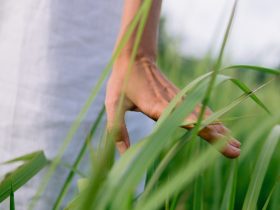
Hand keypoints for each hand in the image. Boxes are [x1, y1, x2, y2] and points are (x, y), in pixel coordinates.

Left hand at [105, 55, 240, 157]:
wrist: (135, 57)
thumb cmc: (122, 81)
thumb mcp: (114, 105)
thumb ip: (117, 130)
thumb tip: (123, 156)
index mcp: (155, 105)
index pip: (180, 118)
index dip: (198, 127)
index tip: (216, 138)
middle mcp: (171, 101)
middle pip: (198, 119)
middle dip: (217, 136)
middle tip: (236, 152)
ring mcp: (178, 97)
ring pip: (203, 114)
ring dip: (220, 129)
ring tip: (236, 144)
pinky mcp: (180, 95)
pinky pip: (199, 109)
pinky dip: (213, 120)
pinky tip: (222, 128)